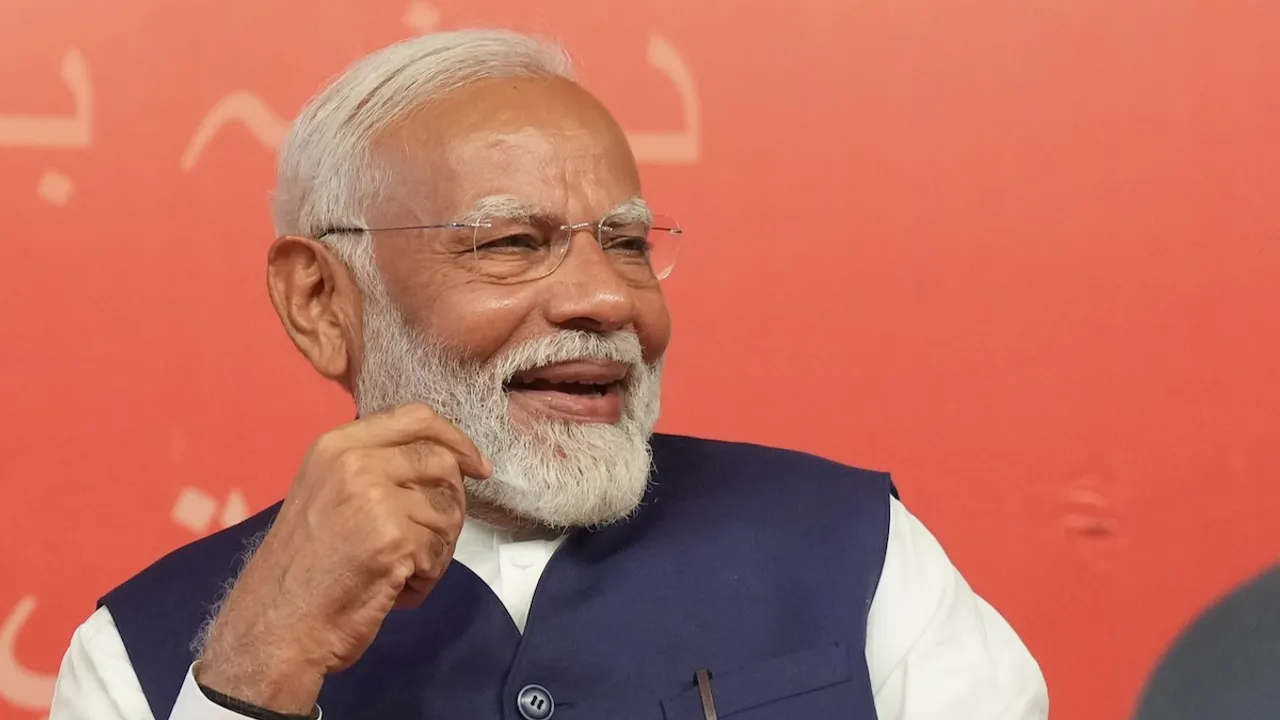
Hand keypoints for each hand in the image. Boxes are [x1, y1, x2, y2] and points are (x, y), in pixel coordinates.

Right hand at [194, 403, 491, 712]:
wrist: (276, 625)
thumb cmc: (301, 568)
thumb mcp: (325, 493)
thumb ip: (373, 466)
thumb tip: (442, 457)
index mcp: (337, 445)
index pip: (416, 416)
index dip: (456, 438)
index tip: (477, 465)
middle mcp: (356, 462)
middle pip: (443, 463)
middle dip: (452, 504)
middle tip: (433, 540)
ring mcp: (376, 498)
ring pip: (449, 512)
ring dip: (436, 550)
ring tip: (400, 571)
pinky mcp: (394, 539)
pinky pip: (439, 553)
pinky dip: (425, 579)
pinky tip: (394, 590)